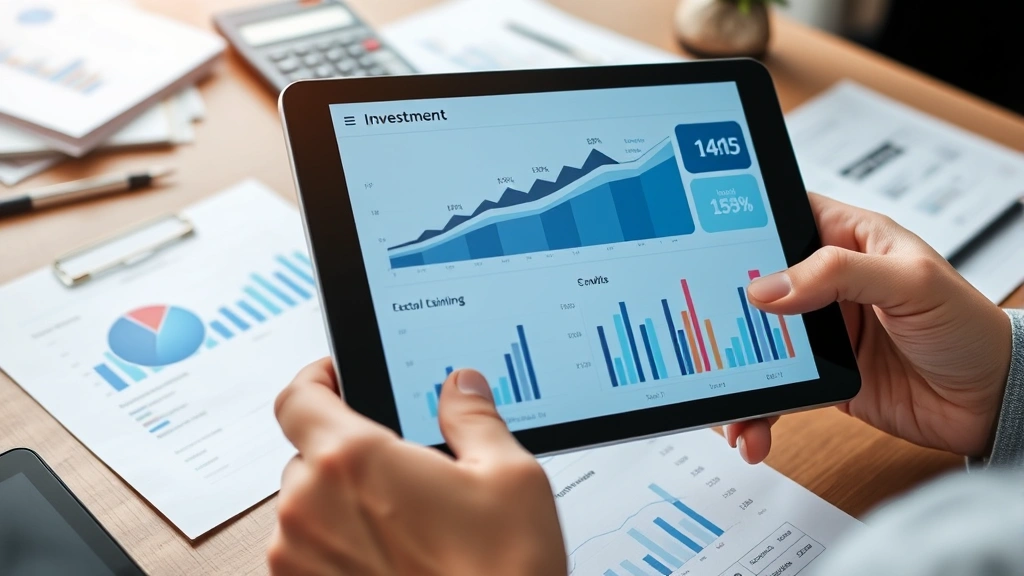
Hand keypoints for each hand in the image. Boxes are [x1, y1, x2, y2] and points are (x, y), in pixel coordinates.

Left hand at [269, 359, 565, 575]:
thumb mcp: (509, 477)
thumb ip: (474, 417)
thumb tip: (461, 387)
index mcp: (353, 461)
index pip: (298, 397)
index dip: (316, 378)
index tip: (335, 376)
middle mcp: (310, 509)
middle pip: (308, 455)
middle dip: (349, 454)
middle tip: (403, 469)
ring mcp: (299, 561)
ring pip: (307, 508)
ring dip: (342, 505)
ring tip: (406, 525)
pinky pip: (307, 553)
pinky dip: (338, 546)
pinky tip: (392, 559)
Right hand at [725, 193, 1011, 462]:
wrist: (992, 403)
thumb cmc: (969, 327)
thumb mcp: (910, 282)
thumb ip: (840, 273)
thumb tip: (769, 287)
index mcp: (848, 239)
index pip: (783, 217)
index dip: (743, 225)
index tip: (705, 244)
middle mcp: (828, 283)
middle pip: (756, 286)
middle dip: (725, 312)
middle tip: (704, 332)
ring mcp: (822, 331)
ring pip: (759, 344)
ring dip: (738, 374)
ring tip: (729, 402)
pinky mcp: (822, 376)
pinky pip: (776, 391)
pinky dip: (759, 413)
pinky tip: (754, 431)